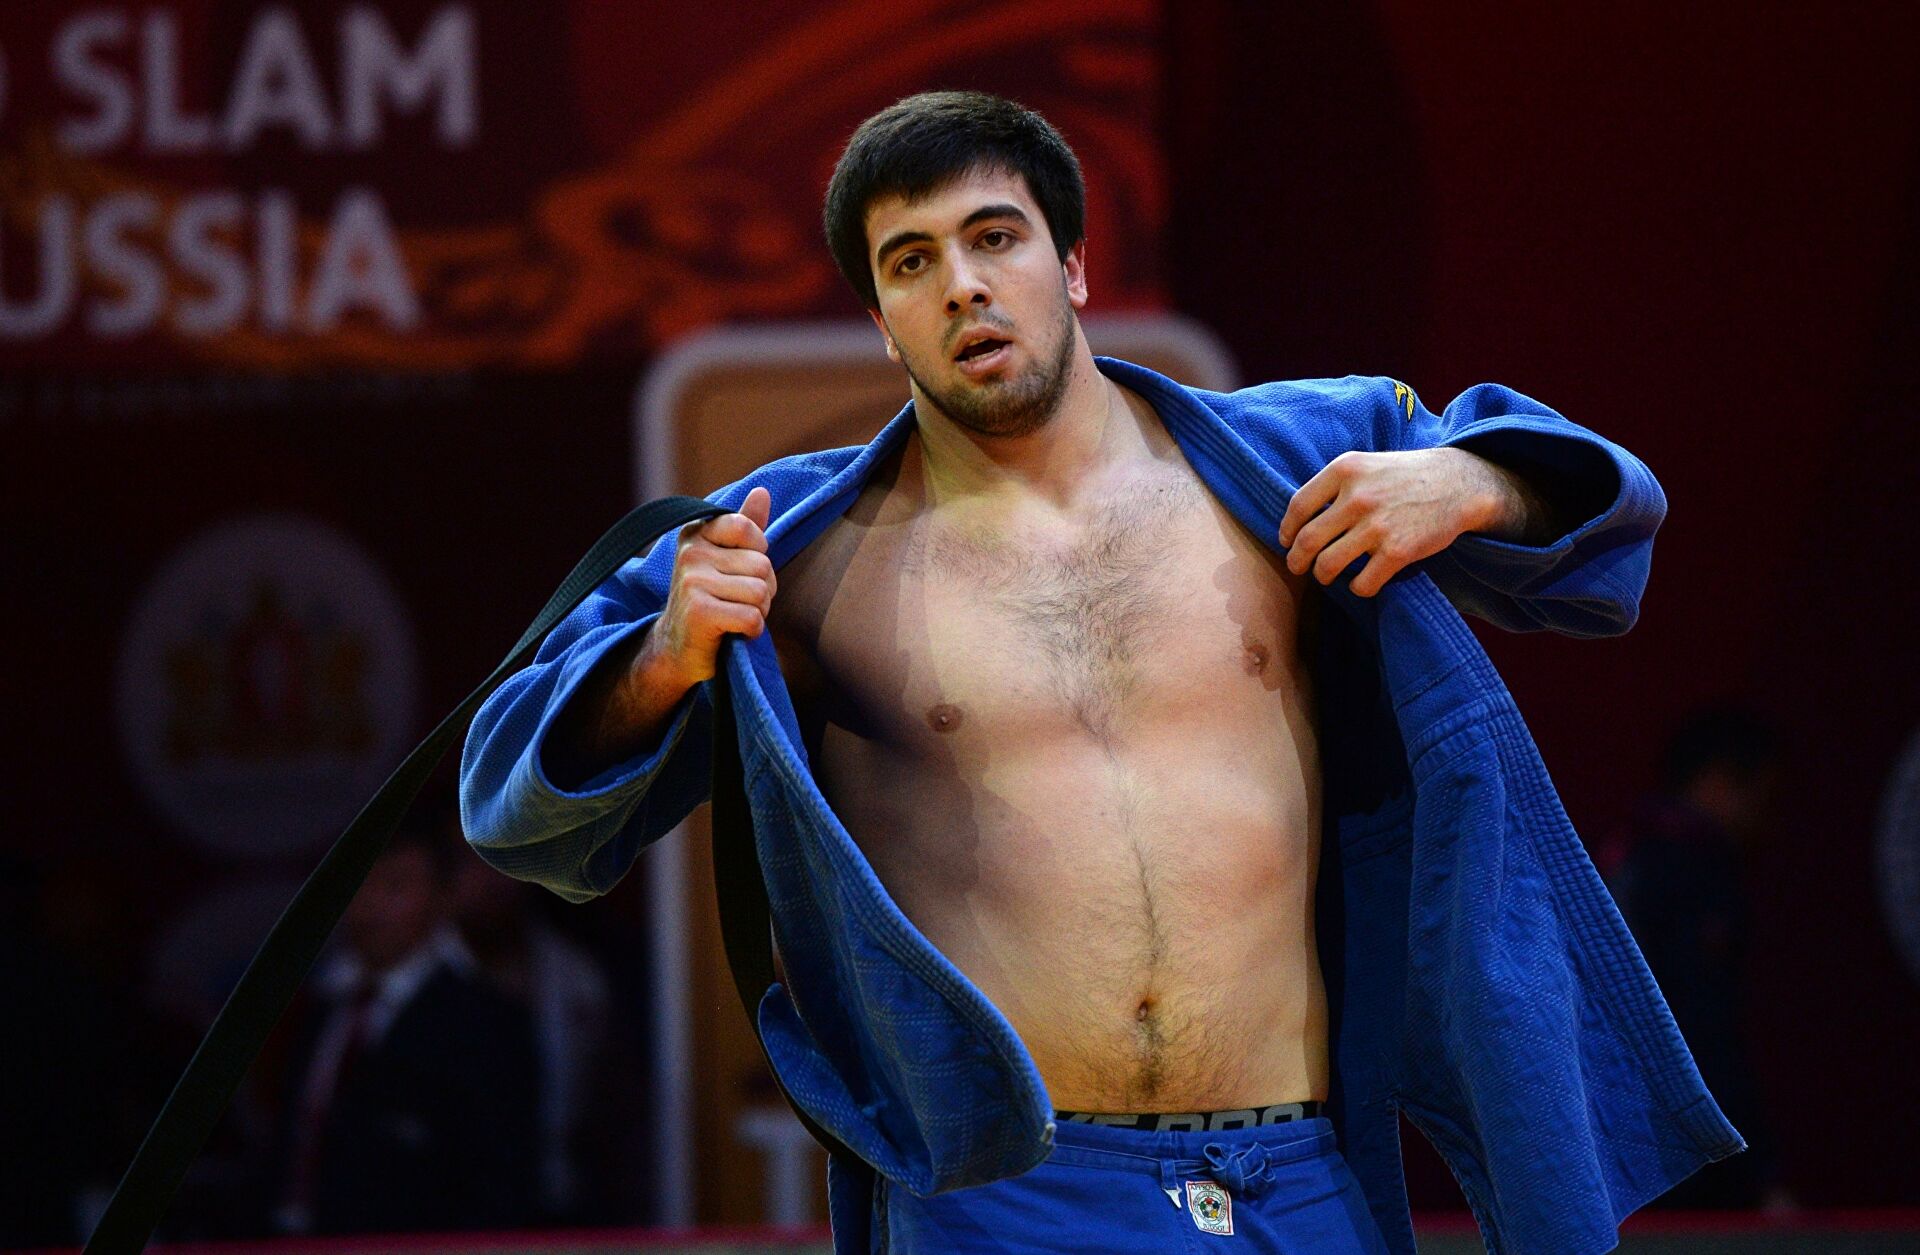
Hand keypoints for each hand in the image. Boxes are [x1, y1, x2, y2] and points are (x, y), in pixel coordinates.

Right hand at [647, 485, 776, 683]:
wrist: (676, 649)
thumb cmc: (709, 600)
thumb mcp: (725, 559)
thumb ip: (745, 527)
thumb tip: (762, 491)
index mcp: (696, 534)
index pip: (747, 528)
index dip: (757, 554)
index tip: (739, 570)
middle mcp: (690, 554)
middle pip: (762, 565)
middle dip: (763, 590)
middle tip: (738, 601)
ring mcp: (691, 582)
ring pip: (760, 592)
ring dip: (759, 611)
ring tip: (735, 616)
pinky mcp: (699, 612)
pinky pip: (752, 617)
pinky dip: (752, 631)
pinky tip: (734, 632)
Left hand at [1278, 449, 1499, 596]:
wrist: (1458, 484)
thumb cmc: (1405, 476)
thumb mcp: (1366, 464)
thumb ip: (1335, 485)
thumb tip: (1300, 518)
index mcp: (1346, 470)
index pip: (1299, 506)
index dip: (1287, 530)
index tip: (1286, 541)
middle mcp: (1358, 497)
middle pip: (1307, 541)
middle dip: (1296, 560)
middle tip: (1298, 567)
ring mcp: (1377, 526)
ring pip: (1328, 566)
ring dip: (1322, 576)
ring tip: (1327, 575)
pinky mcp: (1398, 552)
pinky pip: (1362, 583)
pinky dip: (1357, 588)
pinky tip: (1361, 582)